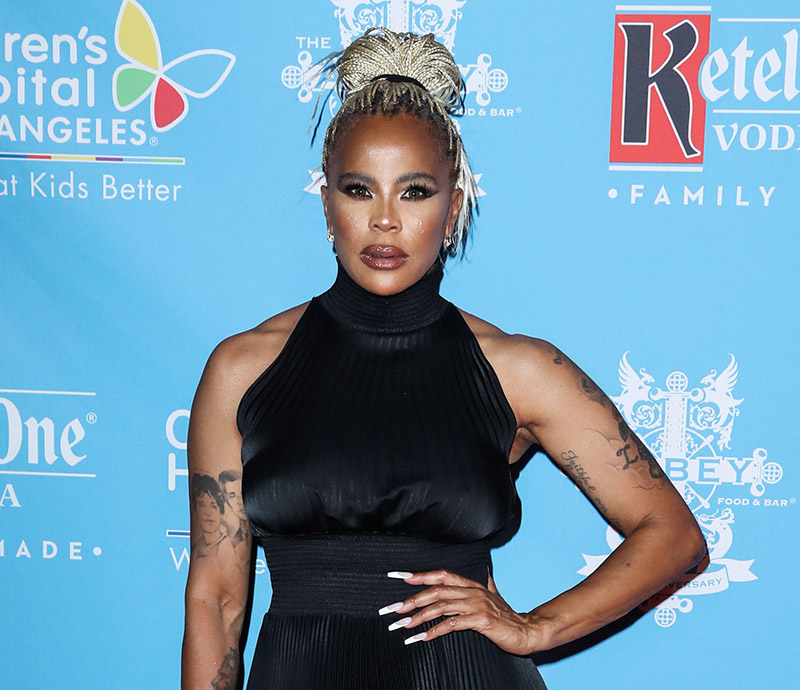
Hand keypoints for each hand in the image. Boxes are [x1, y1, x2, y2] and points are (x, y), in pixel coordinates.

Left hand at [381, 569, 538, 654]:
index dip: (419, 575)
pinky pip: (452, 624)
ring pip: (441, 606)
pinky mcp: (481, 620)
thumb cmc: (507, 616)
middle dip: (412, 599)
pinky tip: (423, 637)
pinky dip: (435, 630)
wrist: (527, 630)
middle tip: (394, 609)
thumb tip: (484, 574)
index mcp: (472, 584)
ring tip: (403, 625)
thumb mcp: (494, 596)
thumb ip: (486, 585)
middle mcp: (472, 590)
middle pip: (436, 590)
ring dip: (419, 616)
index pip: (440, 574)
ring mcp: (476, 604)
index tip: (398, 576)